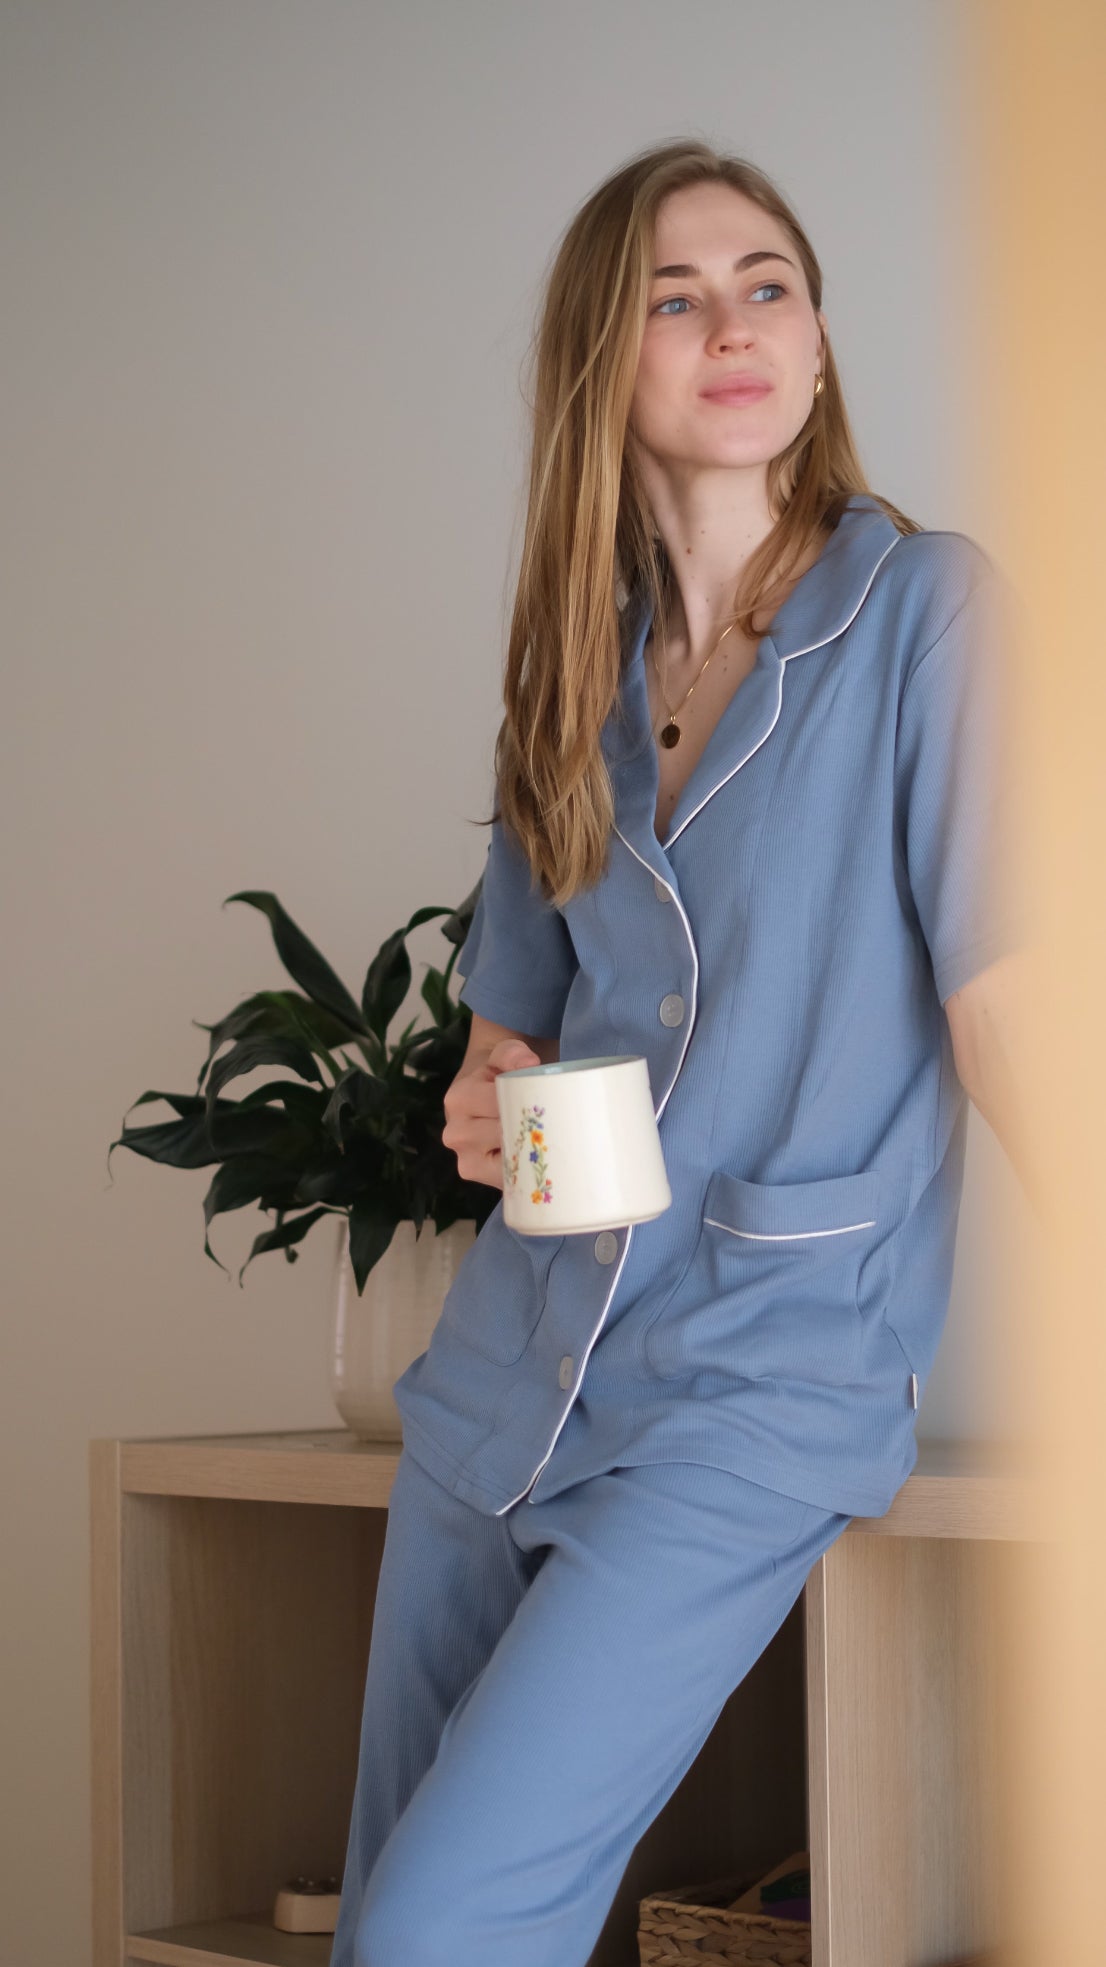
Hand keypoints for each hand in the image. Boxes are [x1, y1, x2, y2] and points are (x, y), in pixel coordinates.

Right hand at [441, 1039, 541, 1189]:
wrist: (481, 1095)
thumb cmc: (496, 1075)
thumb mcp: (502, 1056)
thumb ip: (513, 1053)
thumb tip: (529, 1064)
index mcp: (459, 1099)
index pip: (500, 1104)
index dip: (527, 1104)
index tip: (548, 1102)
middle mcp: (455, 1133)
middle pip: (505, 1133)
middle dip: (532, 1129)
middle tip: (558, 1123)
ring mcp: (465, 1159)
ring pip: (509, 1158)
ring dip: (531, 1150)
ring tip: (548, 1138)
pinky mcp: (477, 1176)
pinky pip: (509, 1178)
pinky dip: (526, 1170)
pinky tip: (538, 1160)